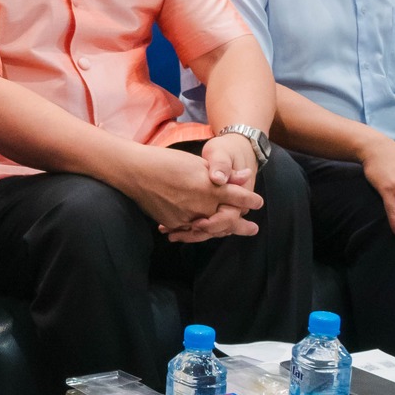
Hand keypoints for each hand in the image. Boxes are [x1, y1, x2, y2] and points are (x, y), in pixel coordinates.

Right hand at [121, 143, 263, 234]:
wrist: (135, 171)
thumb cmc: (166, 161)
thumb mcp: (197, 162)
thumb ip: (223, 172)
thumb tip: (246, 175)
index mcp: (209, 187)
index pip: (238, 197)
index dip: (250, 200)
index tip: (258, 202)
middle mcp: (201, 205)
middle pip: (228, 219)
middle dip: (242, 225)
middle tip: (253, 229)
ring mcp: (187, 216)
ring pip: (210, 229)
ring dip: (223, 231)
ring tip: (232, 233)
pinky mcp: (173, 223)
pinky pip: (191, 231)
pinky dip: (199, 231)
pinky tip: (204, 229)